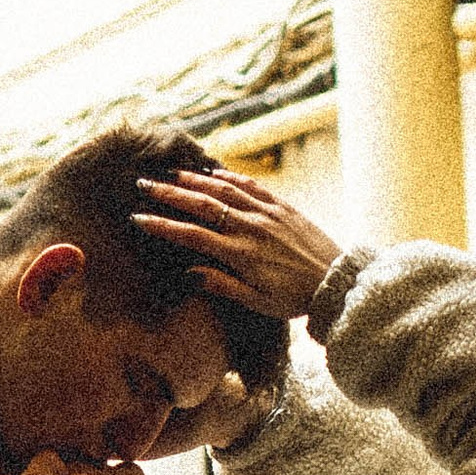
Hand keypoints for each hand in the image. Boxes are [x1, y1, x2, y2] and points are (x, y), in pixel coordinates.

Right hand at [134, 165, 341, 319]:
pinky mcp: (284, 207)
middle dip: (170, 193)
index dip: (163, 225)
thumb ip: (222, 285)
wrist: (337, 282)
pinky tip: (215, 173)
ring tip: (172, 174)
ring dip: (196, 180)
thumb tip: (189, 273)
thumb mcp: (257, 302)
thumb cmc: (294, 299)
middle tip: (144, 184)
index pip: (192, 236)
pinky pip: (253, 186)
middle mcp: (251, 228)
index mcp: (240, 254)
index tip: (139, 217)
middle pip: (203, 205)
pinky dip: (231, 177)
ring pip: (225, 190)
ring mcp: (268, 214)